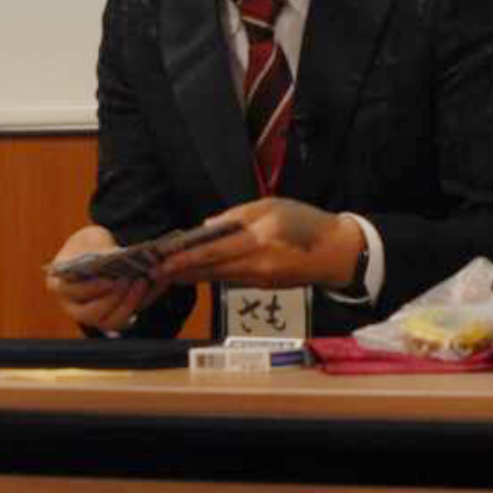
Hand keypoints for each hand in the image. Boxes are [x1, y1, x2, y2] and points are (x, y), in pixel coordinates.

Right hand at [44, 224, 153, 332]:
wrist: (97, 252)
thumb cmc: (90, 245)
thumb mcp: (92, 240)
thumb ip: (100, 250)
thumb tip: (118, 257)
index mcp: (60, 284)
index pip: (69, 291)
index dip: (90, 288)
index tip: (109, 281)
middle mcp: (72, 306)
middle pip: (89, 314)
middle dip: (111, 299)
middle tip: (128, 281)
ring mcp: (92, 316)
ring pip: (108, 322)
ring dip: (127, 305)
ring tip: (142, 283)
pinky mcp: (111, 318)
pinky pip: (125, 320)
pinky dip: (138, 304)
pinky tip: (149, 287)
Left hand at [155, 199, 363, 291]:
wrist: (338, 253)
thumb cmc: (307, 222)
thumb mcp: (272, 205)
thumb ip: (237, 215)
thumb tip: (206, 228)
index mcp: (258, 240)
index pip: (212, 252)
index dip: (184, 259)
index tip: (160, 262)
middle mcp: (256, 265)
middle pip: (210, 271)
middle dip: (180, 272)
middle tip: (153, 271)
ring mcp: (260, 280)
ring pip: (218, 278)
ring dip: (193, 275)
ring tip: (168, 271)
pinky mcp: (264, 286)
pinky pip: (232, 279)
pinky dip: (212, 275)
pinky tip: (198, 272)